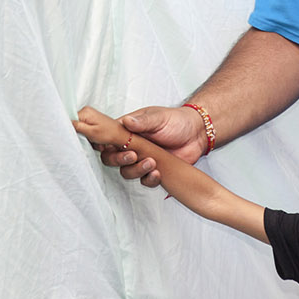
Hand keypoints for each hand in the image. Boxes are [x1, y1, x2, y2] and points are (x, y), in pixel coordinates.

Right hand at [93, 104, 207, 186]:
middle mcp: (131, 146)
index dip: (100, 144)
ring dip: (136, 170)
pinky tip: (157, 173)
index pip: (105, 138)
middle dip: (118, 159)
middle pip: (111, 158)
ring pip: (126, 172)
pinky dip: (149, 179)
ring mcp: (141, 160)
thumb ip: (142, 122)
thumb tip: (127, 121)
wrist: (197, 133)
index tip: (105, 147)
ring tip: (151, 162)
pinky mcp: (153, 171)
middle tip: (132, 155)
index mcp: (127, 130)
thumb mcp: (158, 117)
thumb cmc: (176, 121)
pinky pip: (144, 181)